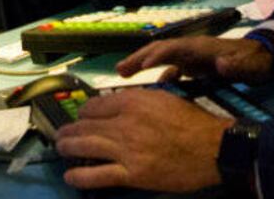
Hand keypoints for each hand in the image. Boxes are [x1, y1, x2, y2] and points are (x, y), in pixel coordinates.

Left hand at [55, 89, 231, 192]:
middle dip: (69, 130)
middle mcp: (125, 123)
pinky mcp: (132, 174)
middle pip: (85, 125)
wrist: (213, 148)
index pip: (95, 105)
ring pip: (85, 147)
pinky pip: (97, 176)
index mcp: (133, 101)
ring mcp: (126, 150)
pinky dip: (80, 176)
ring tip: (61, 148)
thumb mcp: (165, 98)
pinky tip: (70, 175)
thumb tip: (122, 102)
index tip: (82, 117)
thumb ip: (140, 99)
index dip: (84, 112)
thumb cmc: (193, 122)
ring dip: (68, 147)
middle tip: (63, 134)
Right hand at [117, 36, 273, 84]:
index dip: (157, 56)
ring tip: (123, 78)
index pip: (174, 48)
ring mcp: (192, 57)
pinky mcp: (194, 66)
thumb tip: (221, 64)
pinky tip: (151, 94)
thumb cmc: (256, 62)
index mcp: (202, 48)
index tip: (141, 67)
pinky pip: (171, 70)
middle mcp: (193, 49)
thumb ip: (238, 66)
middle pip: (160, 50)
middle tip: (119, 70)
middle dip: (139, 57)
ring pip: (162, 60)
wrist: (264, 58)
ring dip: (143, 66)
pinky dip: (159, 78)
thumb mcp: (251, 66)